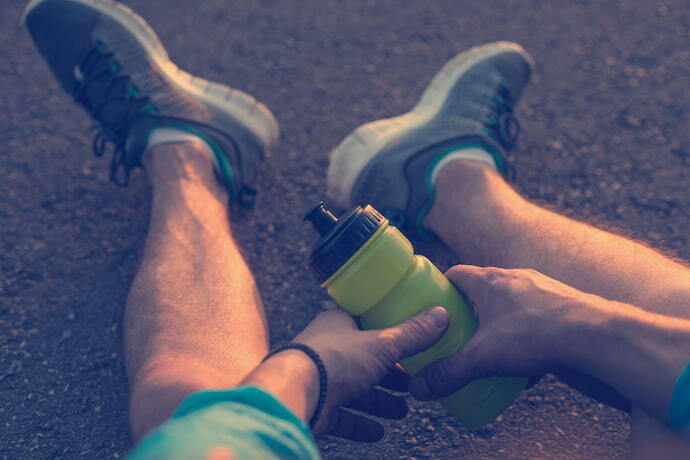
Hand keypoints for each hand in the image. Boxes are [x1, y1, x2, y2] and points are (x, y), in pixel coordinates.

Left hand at [294, 306, 448, 441]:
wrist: (295, 395)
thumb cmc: (333, 360)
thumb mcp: (382, 344)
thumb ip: (412, 334)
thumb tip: (440, 316)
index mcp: (338, 324)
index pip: (366, 324)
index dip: (389, 332)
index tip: (411, 340)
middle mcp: (328, 349)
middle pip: (364, 360)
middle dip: (389, 374)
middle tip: (412, 382)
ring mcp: (321, 379)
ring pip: (355, 390)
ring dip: (379, 401)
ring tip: (402, 410)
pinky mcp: (317, 407)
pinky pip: (342, 416)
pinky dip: (361, 424)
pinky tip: (378, 431)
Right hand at [408, 265, 607, 400]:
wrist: (597, 336)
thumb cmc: (537, 334)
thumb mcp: (483, 358)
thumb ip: (449, 372)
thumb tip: (419, 388)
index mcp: (490, 280)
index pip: (455, 274)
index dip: (440, 290)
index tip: (433, 309)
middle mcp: (516, 278)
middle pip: (482, 291)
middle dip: (470, 314)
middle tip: (460, 336)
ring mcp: (543, 290)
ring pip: (512, 305)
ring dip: (500, 326)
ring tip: (494, 352)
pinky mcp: (564, 306)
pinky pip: (537, 319)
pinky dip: (528, 338)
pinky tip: (528, 365)